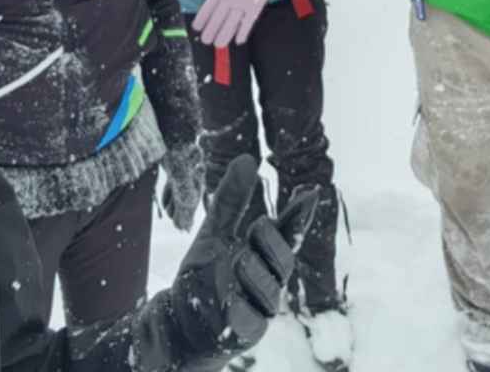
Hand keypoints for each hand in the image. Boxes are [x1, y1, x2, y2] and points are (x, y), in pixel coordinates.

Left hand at [163, 154, 318, 362]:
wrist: (181, 321)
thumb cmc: (205, 275)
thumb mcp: (214, 232)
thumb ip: (231, 200)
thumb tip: (247, 158)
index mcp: (263, 253)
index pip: (287, 230)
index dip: (299, 213)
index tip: (309, 192)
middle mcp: (268, 278)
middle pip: (283, 259)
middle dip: (274, 242)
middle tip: (260, 224)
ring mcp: (260, 306)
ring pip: (269, 290)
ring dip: (257, 273)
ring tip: (241, 259)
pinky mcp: (246, 331)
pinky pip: (250, 321)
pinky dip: (242, 310)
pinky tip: (232, 302)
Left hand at [192, 0, 289, 46]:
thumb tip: (214, 9)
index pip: (207, 8)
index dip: (201, 19)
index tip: (196, 28)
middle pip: (217, 19)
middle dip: (210, 32)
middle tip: (205, 41)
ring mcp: (242, 3)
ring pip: (230, 24)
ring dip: (223, 36)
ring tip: (218, 45)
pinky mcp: (255, 6)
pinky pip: (247, 24)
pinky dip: (242, 34)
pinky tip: (238, 41)